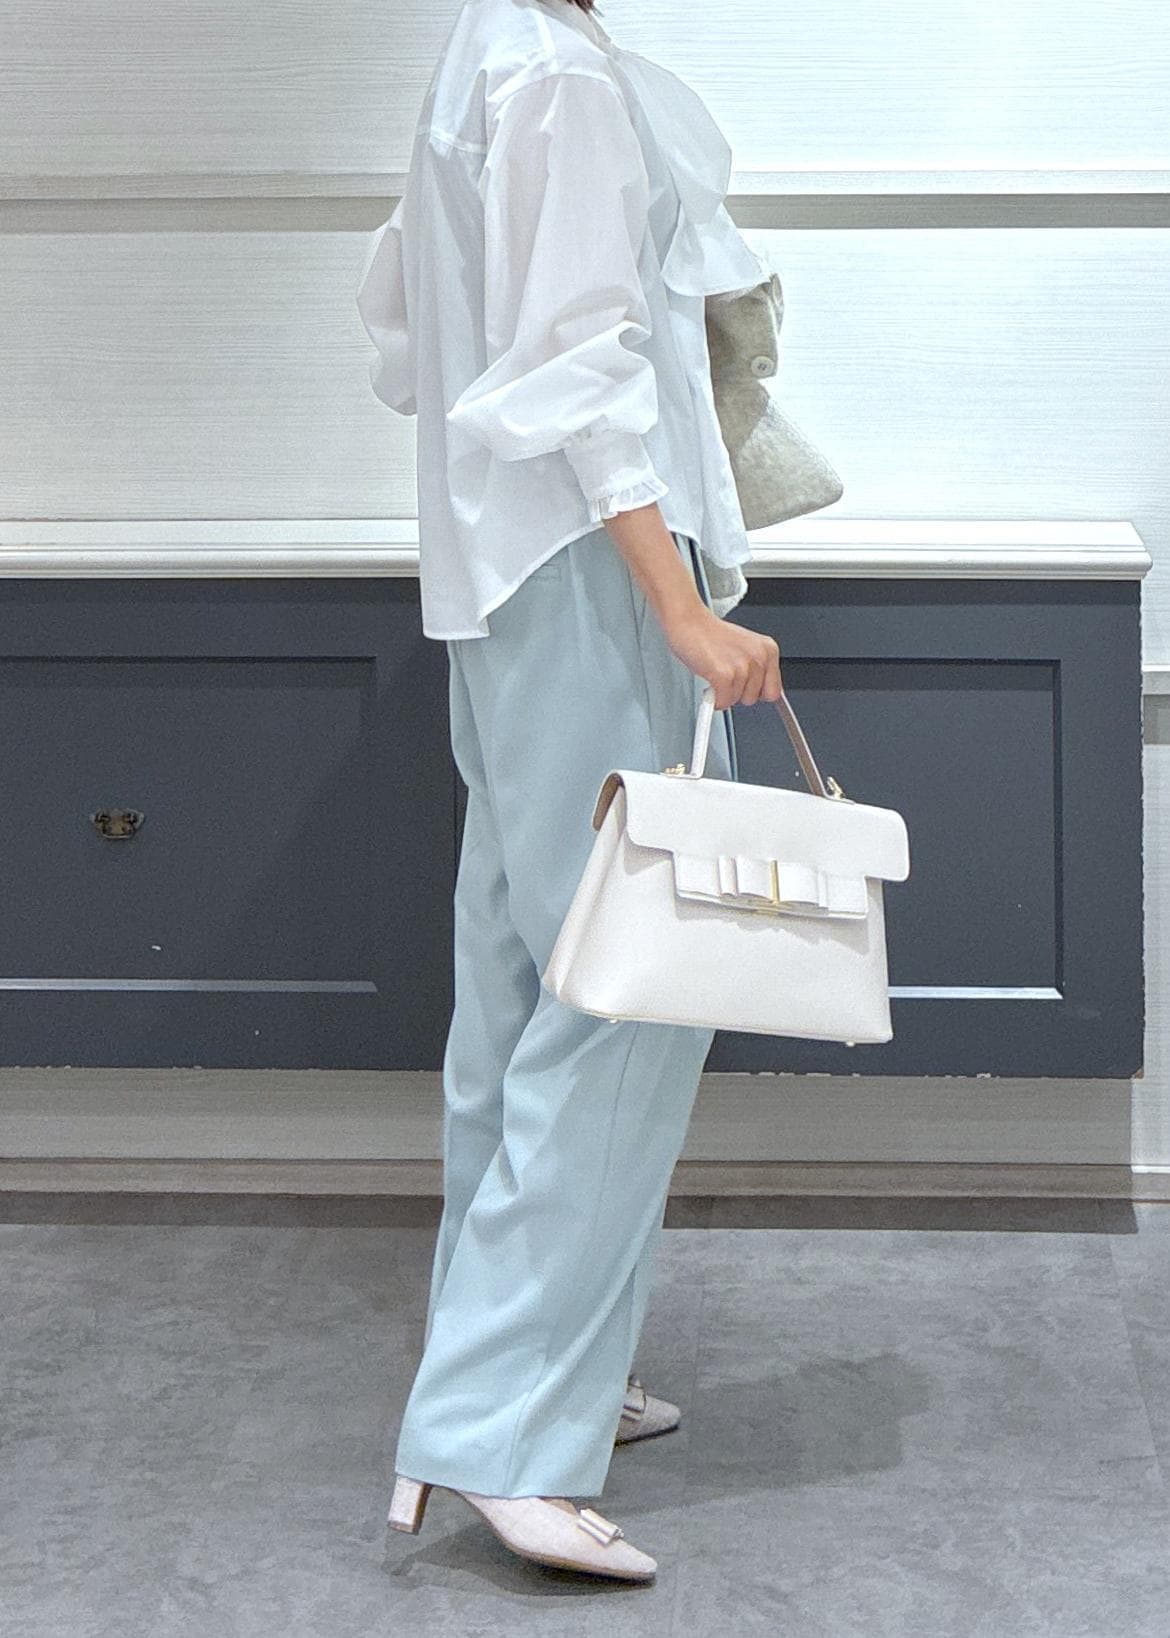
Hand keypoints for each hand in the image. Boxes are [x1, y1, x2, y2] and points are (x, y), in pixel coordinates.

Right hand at [663, 604, 781, 711]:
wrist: (689, 621)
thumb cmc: (711, 635)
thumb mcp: (745, 649)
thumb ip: (757, 670)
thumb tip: (762, 694)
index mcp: (768, 650)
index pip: (773, 692)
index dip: (755, 693)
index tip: (744, 688)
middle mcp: (759, 657)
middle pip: (754, 699)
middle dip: (737, 692)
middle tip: (724, 675)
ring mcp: (742, 666)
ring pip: (737, 701)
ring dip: (723, 693)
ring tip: (715, 672)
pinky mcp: (724, 675)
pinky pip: (723, 702)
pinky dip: (713, 699)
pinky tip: (709, 680)